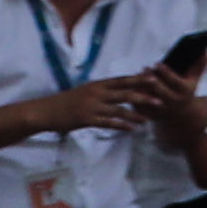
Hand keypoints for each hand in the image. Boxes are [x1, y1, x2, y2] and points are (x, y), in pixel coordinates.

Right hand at [38, 80, 157, 136]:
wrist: (47, 111)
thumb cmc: (67, 101)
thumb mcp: (86, 90)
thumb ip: (102, 90)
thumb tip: (120, 89)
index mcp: (97, 84)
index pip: (122, 80)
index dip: (138, 79)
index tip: (154, 78)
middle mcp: (96, 93)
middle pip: (124, 94)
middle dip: (143, 97)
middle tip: (159, 100)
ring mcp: (92, 106)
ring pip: (119, 110)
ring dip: (135, 115)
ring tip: (147, 119)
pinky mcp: (87, 119)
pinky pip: (108, 123)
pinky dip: (121, 126)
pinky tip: (132, 129)